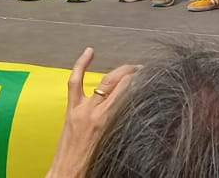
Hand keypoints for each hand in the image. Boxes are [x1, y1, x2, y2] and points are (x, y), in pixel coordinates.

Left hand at [46, 48, 140, 177]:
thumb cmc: (91, 166)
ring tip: (130, 67)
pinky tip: (89, 52)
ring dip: (119, 71)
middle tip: (144, 71)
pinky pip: (75, 82)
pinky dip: (81, 65)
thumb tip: (135, 109)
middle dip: (133, 72)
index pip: (128, 90)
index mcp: (107, 121)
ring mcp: (82, 108)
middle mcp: (95, 112)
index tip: (151, 77)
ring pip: (103, 80)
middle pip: (118, 82)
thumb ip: (123, 123)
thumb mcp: (115, 143)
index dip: (141, 80)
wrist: (68, 175)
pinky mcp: (72, 109)